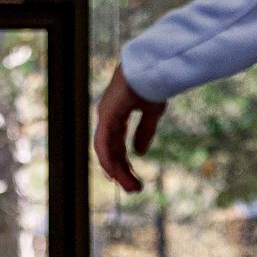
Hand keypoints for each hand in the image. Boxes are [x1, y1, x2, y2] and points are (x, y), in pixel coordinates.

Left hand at [93, 64, 166, 193]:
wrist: (152, 68)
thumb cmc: (152, 84)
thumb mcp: (151, 113)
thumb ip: (144, 131)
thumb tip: (140, 152)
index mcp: (116, 116)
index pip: (116, 145)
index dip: (123, 163)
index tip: (132, 179)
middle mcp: (107, 118)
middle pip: (110, 152)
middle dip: (122, 172)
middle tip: (135, 189)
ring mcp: (105, 117)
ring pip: (105, 151)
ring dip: (117, 171)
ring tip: (132, 187)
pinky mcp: (107, 116)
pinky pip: (103, 144)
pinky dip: (108, 160)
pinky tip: (116, 173)